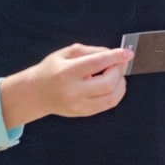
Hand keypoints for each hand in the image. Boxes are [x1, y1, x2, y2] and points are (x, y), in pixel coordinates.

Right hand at [0, 44, 132, 127]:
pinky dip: (115, 92)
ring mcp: (78, 106)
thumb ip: (91, 51)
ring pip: (112, 98)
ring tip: (115, 73)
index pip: (97, 63)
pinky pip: (107, 105)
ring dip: (120, 83)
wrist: (36, 93)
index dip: (115, 57)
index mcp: (66, 73)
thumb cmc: (51, 69)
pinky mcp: (83, 113)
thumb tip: (113, 55)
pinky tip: (110, 84)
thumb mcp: (66, 53)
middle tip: (120, 62)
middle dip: (119, 70)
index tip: (128, 53)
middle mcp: (72, 92)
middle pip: (108, 83)